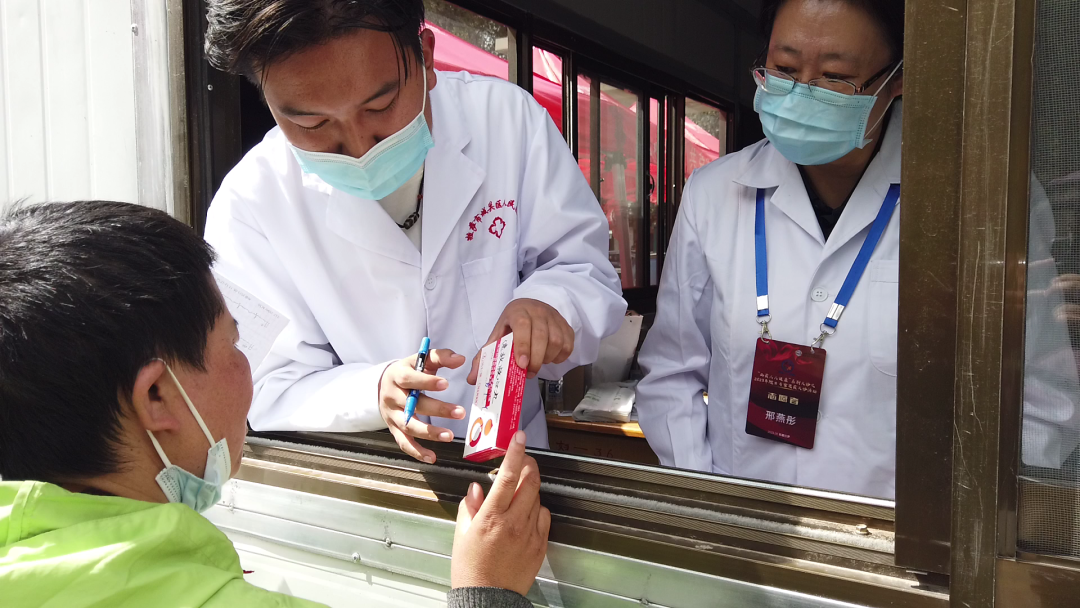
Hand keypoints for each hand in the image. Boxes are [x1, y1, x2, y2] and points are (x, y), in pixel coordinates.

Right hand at [379, 349, 466, 463]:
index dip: (427, 382)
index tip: (445, 384)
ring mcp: (392, 415)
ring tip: (448, 436)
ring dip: (429, 433)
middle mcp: (392, 396)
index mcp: (397, 376)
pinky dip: (417, 452)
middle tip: (460, 412)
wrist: (384, 384)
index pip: (410, 379)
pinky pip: (404, 443)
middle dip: (438, 409)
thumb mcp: (421, 359)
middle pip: (413, 405)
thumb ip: (441, 356)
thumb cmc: (409, 370)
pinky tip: (432, 457)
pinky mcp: (394, 429)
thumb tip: (460, 359)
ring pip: (409, 426)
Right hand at [451, 431, 549, 595]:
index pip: (508, 476)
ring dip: (530, 488)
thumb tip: (476, 489)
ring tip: (516, 493)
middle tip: (523, 459)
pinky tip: (525, 514)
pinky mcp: (540, 545)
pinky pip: (544, 517)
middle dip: (529, 464)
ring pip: (538, 498)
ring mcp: (530, 534)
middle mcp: (514, 523)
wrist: (488, 599)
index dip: (516, 453)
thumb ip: (470, 507)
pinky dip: (536, 509)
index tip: (519, 438)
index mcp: (492, 517)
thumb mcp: (462, 534)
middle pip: (531, 482)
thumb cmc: (471, 569)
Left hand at [467, 298, 572, 382]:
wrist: (531, 306)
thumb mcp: (498, 335)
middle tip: (529, 373)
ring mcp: (554, 318)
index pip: (523, 326)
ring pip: (557, 341)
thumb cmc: (512, 325)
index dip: (523, 345)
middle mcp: (538, 311)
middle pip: (542, 336)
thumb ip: (485, 356)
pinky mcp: (566, 326)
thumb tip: (472, 379)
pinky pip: (568, 344)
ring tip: (538, 363)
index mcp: (518, 312)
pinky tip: (550, 358)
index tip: (521, 364)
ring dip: (548, 358)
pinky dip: (560, 356)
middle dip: (536, 359)